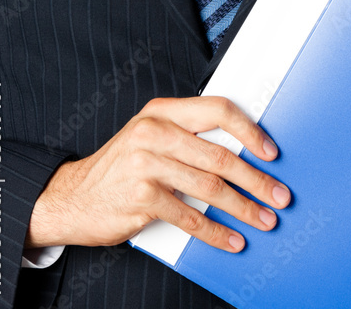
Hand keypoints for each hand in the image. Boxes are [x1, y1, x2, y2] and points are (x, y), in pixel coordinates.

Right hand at [25, 95, 290, 252]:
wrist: (71, 197)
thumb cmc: (120, 167)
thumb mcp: (150, 136)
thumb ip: (188, 137)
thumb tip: (243, 150)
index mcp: (163, 111)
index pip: (218, 110)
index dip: (250, 131)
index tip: (271, 152)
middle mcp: (155, 132)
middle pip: (220, 156)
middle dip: (256, 179)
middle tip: (278, 195)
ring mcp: (146, 164)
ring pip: (210, 188)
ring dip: (243, 208)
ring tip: (262, 219)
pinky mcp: (141, 197)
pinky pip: (189, 217)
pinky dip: (215, 232)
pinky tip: (231, 239)